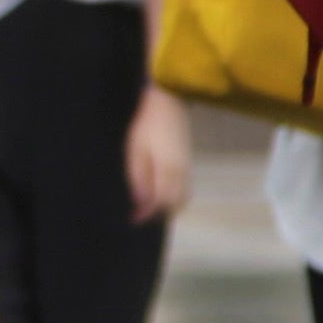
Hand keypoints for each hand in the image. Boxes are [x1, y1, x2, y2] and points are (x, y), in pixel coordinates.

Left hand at [121, 83, 191, 224]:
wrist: (169, 102)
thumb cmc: (147, 125)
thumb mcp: (136, 150)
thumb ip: (138, 177)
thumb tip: (140, 202)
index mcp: (168, 169)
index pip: (160, 202)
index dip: (147, 214)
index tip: (133, 219)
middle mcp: (182, 172)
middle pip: (174, 204)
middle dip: (158, 213)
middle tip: (139, 215)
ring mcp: (187, 167)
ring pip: (183, 198)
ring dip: (167, 207)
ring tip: (149, 207)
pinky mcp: (188, 162)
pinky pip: (185, 188)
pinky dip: (175, 197)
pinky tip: (161, 194)